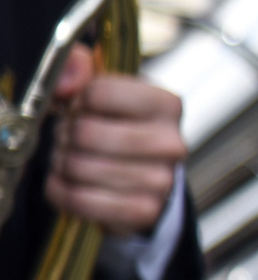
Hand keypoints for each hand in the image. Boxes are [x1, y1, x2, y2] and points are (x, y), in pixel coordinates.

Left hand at [43, 47, 184, 235]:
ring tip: (71, 160)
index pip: (99, 93)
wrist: (143, 180)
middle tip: (70, 139)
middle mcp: (173, 143)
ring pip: (80, 167)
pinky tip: (68, 183)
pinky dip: (62, 192)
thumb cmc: (118, 130)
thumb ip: (79, 69)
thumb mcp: (102, 91)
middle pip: (87, 132)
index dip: (77, 101)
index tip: (82, 110)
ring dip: (63, 164)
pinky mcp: (145, 210)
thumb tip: (67, 83)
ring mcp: (162, 180)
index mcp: (167, 105)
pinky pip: (81, 200)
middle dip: (66, 136)